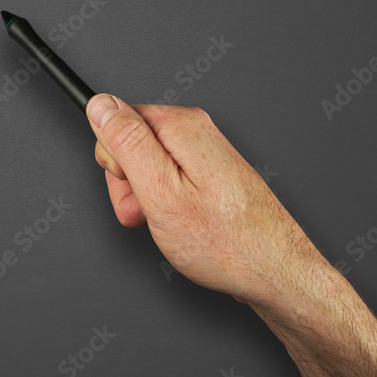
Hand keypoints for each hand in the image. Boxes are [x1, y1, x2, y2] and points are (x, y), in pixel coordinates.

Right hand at [85, 94, 307, 306]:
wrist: (276, 272)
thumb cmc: (225, 242)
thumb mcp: (159, 192)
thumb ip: (126, 143)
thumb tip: (101, 104)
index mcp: (181, 126)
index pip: (118, 118)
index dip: (115, 159)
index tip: (134, 186)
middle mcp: (196, 131)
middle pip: (131, 142)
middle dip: (129, 182)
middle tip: (151, 211)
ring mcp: (205, 153)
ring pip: (147, 165)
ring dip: (146, 197)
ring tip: (169, 222)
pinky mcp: (210, 173)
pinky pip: (168, 179)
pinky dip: (166, 204)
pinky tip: (181, 223)